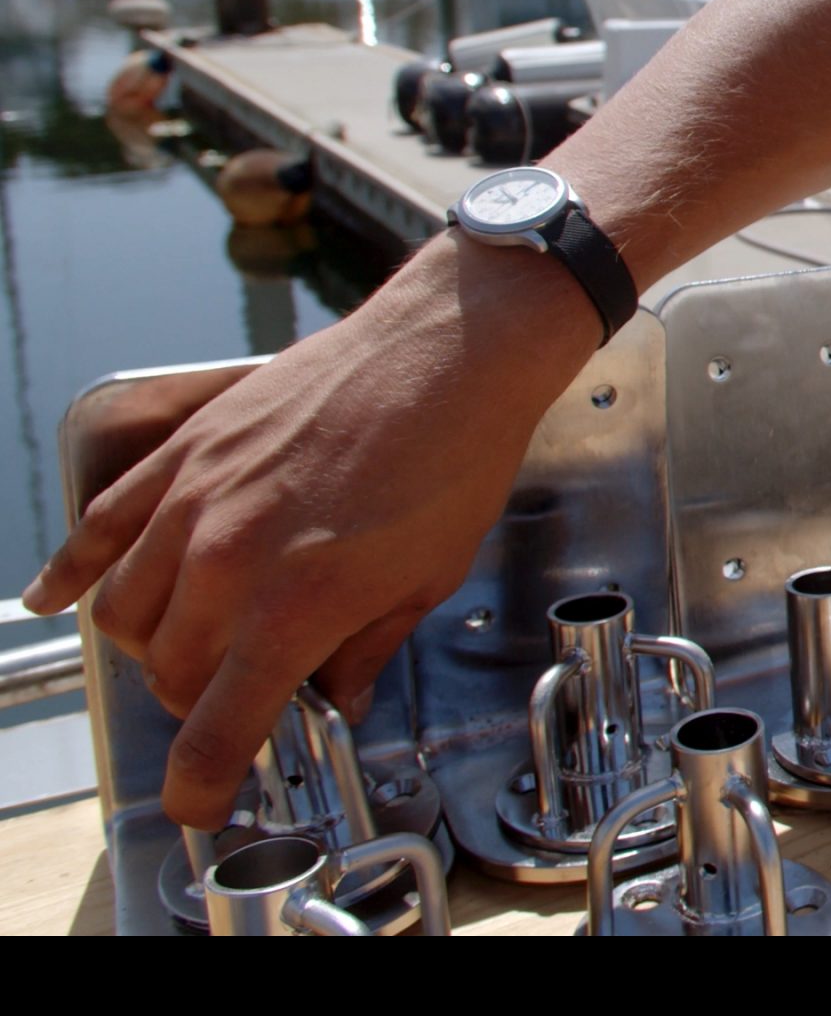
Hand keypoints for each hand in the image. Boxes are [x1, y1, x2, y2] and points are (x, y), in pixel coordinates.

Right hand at [21, 239, 594, 828]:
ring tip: (200, 644)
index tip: (205, 802)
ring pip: (127, 611)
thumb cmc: (455, 456)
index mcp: (296, 606)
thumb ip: (364, 648)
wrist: (449, 350)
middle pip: (173, 674)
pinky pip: (101, 526)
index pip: (220, 728)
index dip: (206, 782)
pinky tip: (53, 599)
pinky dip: (71, 570)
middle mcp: (228, 561)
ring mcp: (194, 502)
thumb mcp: (427, 578)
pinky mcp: (184, 454)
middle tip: (245, 695)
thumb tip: (334, 698)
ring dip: (156, 646)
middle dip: (203, 702)